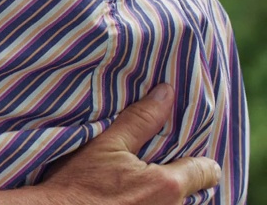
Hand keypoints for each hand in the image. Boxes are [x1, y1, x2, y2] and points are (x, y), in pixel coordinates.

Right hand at [0, 83, 220, 204]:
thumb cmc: (79, 183)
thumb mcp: (106, 143)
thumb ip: (141, 120)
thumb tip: (166, 93)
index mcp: (167, 184)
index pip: (207, 171)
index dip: (198, 160)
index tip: (182, 155)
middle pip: (192, 191)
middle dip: (178, 178)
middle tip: (153, 167)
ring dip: (162, 196)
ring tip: (136, 185)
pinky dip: (149, 204)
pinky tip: (127, 199)